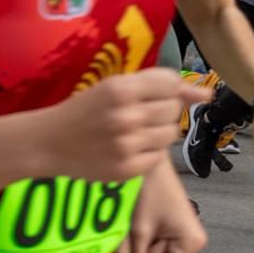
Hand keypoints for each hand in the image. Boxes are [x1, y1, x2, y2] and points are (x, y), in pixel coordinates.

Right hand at [49, 69, 210, 182]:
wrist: (47, 142)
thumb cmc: (83, 111)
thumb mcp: (114, 88)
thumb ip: (161, 87)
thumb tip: (206, 94)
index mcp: (119, 89)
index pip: (171, 84)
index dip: (163, 89)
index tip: (147, 95)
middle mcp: (125, 116)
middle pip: (173, 109)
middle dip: (159, 111)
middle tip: (134, 115)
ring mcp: (126, 145)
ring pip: (170, 134)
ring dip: (157, 132)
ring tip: (132, 132)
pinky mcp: (127, 168)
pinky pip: (160, 157)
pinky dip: (148, 152)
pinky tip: (127, 148)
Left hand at [128, 160, 207, 252]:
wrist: (152, 167)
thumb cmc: (147, 193)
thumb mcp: (139, 231)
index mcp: (191, 244)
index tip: (144, 238)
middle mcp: (197, 243)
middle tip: (144, 228)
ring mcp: (192, 237)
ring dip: (149, 245)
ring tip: (147, 222)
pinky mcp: (184, 231)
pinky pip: (164, 247)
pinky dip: (153, 238)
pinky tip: (151, 222)